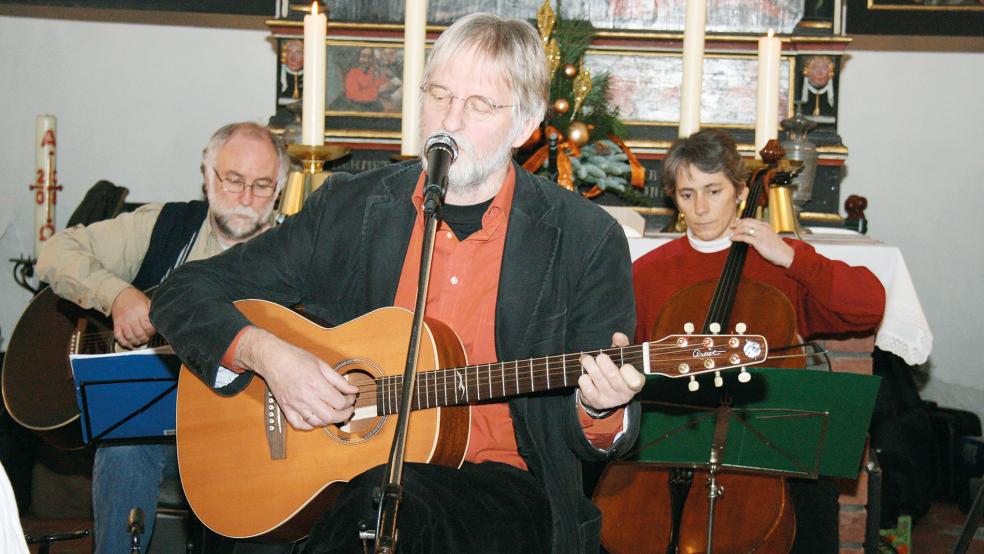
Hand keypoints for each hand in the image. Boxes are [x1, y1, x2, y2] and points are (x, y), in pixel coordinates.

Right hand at [111, 286, 155, 348]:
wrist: (119, 294)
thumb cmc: (135, 298)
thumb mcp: (147, 301)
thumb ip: (152, 311)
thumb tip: (159, 320)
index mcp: (140, 312)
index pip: (148, 327)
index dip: (152, 332)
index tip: (153, 331)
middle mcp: (131, 318)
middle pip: (139, 334)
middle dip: (145, 338)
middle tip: (147, 337)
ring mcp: (123, 322)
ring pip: (130, 337)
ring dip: (136, 342)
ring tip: (140, 341)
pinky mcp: (116, 325)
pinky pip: (119, 337)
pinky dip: (124, 343)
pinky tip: (130, 344)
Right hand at [237, 328, 358, 429]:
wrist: (273, 358)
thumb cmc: (296, 358)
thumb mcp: (322, 365)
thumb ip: (339, 380)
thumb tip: (353, 390)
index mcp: (317, 385)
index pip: (339, 402)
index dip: (349, 401)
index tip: (351, 397)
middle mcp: (306, 397)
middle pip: (331, 416)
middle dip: (344, 415)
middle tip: (348, 409)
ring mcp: (295, 405)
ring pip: (317, 422)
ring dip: (329, 420)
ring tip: (334, 413)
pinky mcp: (286, 408)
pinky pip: (299, 424)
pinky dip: (309, 425)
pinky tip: (316, 419)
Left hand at [577, 332, 644, 412]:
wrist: (605, 395)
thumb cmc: (616, 371)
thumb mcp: (622, 358)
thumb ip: (622, 345)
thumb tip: (617, 335)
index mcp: (636, 383)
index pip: (636, 381)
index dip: (629, 372)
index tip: (624, 365)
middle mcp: (625, 394)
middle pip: (612, 375)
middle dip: (603, 361)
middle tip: (600, 356)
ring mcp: (610, 400)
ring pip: (597, 379)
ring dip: (589, 365)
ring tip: (586, 359)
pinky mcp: (596, 403)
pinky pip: (587, 388)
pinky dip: (584, 378)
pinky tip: (585, 375)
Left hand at [729, 218, 794, 267]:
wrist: (785, 255)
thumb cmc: (778, 249)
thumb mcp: (770, 237)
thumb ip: (761, 234)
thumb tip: (750, 237)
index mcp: (766, 226)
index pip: (751, 220)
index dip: (741, 221)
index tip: (736, 224)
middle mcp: (763, 228)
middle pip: (746, 222)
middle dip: (737, 224)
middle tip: (731, 227)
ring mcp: (761, 234)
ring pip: (744, 228)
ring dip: (735, 231)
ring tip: (731, 235)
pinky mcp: (758, 242)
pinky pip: (744, 237)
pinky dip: (736, 237)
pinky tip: (732, 239)